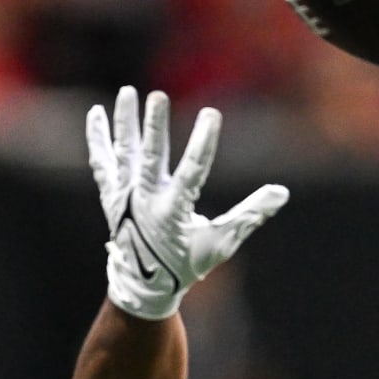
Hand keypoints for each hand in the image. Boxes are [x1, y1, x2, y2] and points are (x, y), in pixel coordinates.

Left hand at [85, 89, 289, 320]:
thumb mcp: (221, 243)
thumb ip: (250, 215)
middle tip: (158, 97)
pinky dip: (98, 138)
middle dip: (154, 126)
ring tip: (128, 93)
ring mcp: (124, 197)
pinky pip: (101, 162)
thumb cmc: (186, 263)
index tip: (212, 114)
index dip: (203, 142)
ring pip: (124, 153)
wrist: (143, 285)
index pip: (193, 171)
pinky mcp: (110, 195)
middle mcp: (145, 201)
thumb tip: (281, 192)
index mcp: (174, 213)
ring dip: (126, 123)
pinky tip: (96, 112)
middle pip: (151, 157)